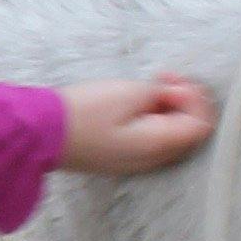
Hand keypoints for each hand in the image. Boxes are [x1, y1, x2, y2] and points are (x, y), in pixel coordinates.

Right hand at [59, 74, 215, 177]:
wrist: (40, 133)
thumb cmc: (82, 112)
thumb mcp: (128, 92)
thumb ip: (163, 94)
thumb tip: (177, 97)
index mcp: (157, 145)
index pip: (200, 125)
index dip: (196, 98)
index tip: (173, 80)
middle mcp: (151, 161)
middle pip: (188, 132)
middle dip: (184, 101)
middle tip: (164, 78)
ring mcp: (134, 162)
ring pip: (169, 136)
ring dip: (168, 108)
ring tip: (150, 86)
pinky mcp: (119, 157)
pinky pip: (150, 140)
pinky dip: (152, 119)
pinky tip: (136, 103)